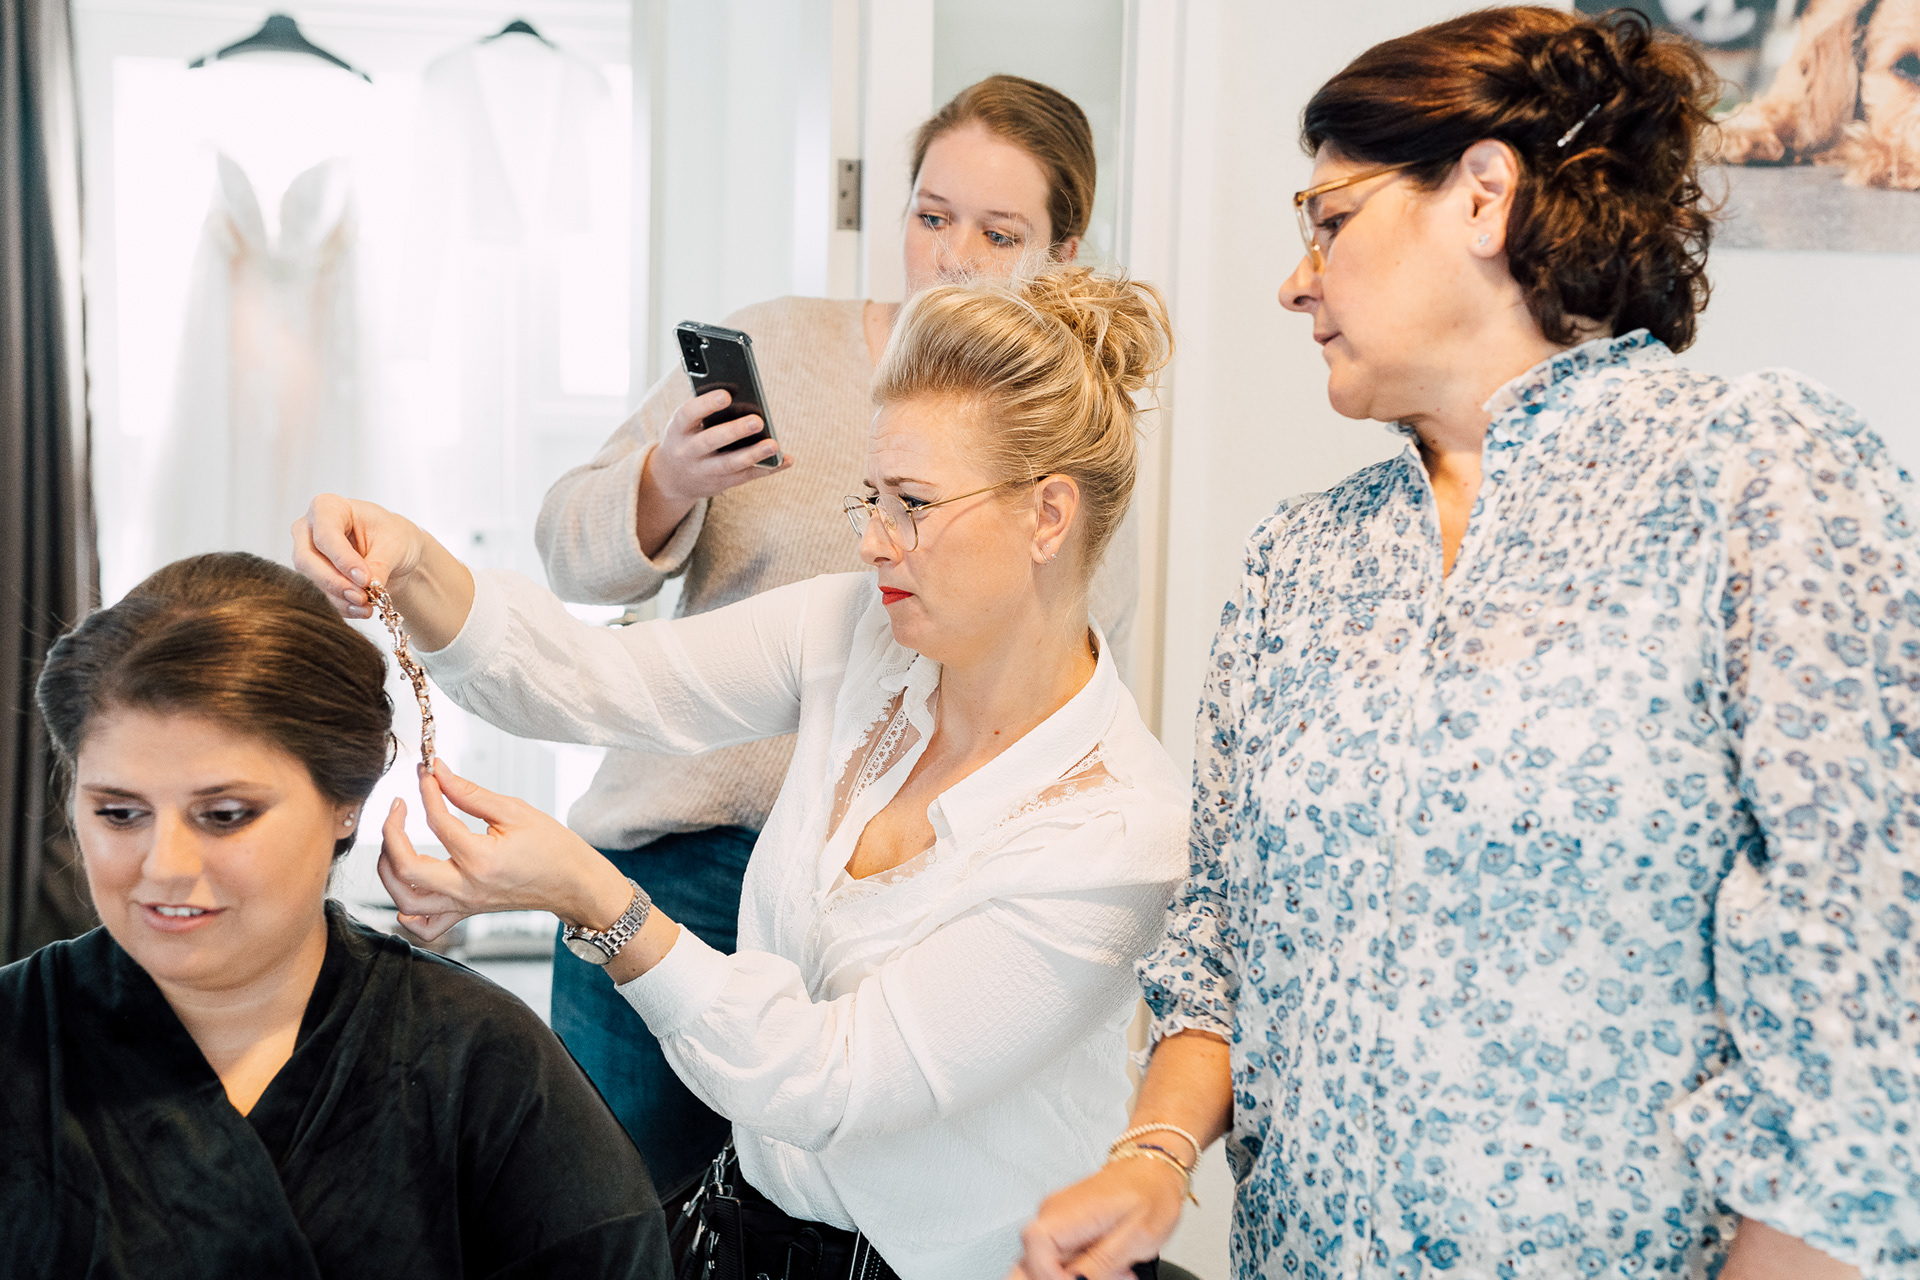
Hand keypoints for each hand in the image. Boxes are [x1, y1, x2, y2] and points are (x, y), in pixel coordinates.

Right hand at [292, 494, 430, 620]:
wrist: (395, 552)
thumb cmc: (393, 535)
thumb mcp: (394, 544)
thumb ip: (379, 565)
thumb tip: (367, 588)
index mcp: (328, 507)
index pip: (325, 534)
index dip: (343, 559)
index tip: (365, 578)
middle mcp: (309, 529)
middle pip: (307, 559)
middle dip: (335, 582)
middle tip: (362, 597)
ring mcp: (308, 554)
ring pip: (312, 580)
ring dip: (340, 597)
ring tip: (368, 605)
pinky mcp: (314, 577)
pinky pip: (322, 595)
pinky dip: (342, 606)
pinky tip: (362, 611)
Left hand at [378, 758, 630, 940]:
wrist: (573, 883)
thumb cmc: (552, 847)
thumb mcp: (515, 811)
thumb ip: (470, 793)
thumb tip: (438, 773)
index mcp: (481, 859)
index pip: (438, 821)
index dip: (427, 792)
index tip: (426, 773)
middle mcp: (468, 888)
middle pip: (406, 868)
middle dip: (391, 832)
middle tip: (398, 806)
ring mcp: (465, 904)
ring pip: (406, 899)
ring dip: (388, 869)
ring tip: (394, 841)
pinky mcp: (466, 912)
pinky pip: (426, 926)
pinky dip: (406, 912)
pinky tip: (406, 891)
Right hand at [646, 389, 792, 505]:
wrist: (673, 478)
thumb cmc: (687, 437)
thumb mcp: (685, 424)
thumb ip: (704, 409)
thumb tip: (737, 391)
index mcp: (677, 429)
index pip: (688, 414)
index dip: (705, 405)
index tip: (726, 396)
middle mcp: (687, 451)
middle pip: (710, 441)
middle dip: (734, 431)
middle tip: (757, 421)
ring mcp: (704, 470)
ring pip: (729, 464)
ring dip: (753, 454)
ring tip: (774, 445)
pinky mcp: (720, 484)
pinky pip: (746, 476)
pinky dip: (767, 469)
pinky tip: (785, 459)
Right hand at [1008, 1156, 1187, 1279]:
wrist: (1155, 1170)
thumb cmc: (1151, 1193)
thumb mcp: (1137, 1237)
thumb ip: (1101, 1263)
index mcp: (1068, 1210)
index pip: (1034, 1250)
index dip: (1053, 1276)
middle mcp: (1054, 1212)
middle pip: (1036, 1261)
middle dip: (1067, 1277)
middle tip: (1106, 1275)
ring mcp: (1056, 1218)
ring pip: (1050, 1264)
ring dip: (1079, 1275)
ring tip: (1115, 1270)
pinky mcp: (1064, 1226)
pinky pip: (1061, 1257)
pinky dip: (1083, 1268)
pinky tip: (1108, 1265)